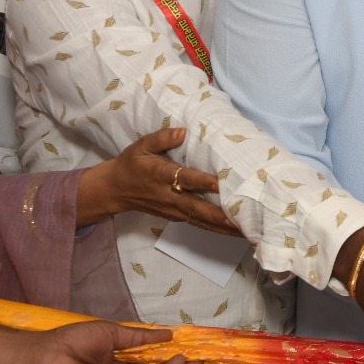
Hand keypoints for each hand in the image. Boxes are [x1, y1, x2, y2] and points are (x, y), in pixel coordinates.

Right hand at [77, 127, 236, 233]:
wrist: (115, 189)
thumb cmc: (133, 163)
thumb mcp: (142, 145)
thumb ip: (162, 138)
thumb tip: (183, 131)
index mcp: (161, 176)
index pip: (185, 179)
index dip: (203, 182)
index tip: (221, 184)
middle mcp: (169, 196)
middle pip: (197, 208)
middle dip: (221, 215)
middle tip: (244, 219)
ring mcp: (173, 210)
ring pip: (201, 221)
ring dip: (224, 227)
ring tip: (248, 231)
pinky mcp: (176, 217)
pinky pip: (199, 224)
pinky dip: (216, 229)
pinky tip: (234, 231)